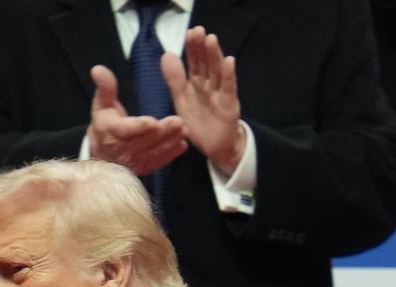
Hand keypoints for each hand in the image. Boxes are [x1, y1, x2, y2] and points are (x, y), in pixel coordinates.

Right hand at [88, 66, 188, 175]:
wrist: (102, 153)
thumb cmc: (105, 125)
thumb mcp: (102, 105)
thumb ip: (105, 87)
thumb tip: (98, 69)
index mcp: (110, 133)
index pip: (125, 130)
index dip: (138, 127)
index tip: (152, 122)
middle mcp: (120, 151)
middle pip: (143, 142)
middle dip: (162, 133)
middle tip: (178, 122)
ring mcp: (132, 162)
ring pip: (153, 153)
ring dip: (169, 143)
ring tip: (183, 131)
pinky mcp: (142, 168)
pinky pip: (157, 162)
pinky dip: (170, 155)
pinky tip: (182, 145)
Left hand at [161, 27, 245, 174]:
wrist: (214, 147)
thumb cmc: (199, 123)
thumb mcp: (182, 100)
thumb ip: (175, 79)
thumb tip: (167, 54)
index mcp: (196, 84)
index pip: (194, 63)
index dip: (192, 49)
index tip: (189, 32)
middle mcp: (209, 86)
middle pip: (205, 64)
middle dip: (201, 48)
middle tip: (198, 31)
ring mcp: (220, 94)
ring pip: (217, 72)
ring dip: (214, 56)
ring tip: (211, 40)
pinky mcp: (229, 105)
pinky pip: (228, 88)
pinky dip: (228, 75)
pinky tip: (228, 61)